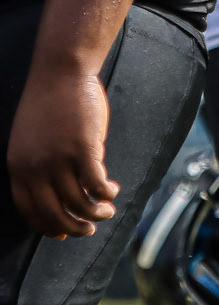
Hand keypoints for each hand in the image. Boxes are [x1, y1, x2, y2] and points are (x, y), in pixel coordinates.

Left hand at [8, 64, 117, 237]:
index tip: (61, 233)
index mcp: (18, 166)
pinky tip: (113, 191)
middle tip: (89, 230)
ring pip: (79, 203)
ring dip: (96, 213)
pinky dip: (107, 194)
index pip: (29, 210)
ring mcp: (59, 160)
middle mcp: (35, 168)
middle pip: (54, 214)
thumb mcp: (31, 139)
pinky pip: (97, 185)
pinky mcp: (84, 150)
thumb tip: (61, 192)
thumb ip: (39, 165)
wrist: (61, 72)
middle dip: (74, 228)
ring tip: (107, 211)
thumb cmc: (49, 101)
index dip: (47, 226)